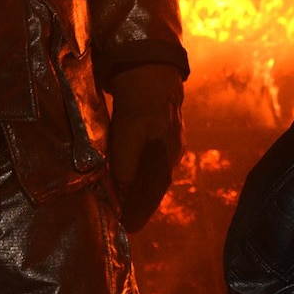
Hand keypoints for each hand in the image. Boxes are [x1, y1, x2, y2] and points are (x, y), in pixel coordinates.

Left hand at [106, 64, 182, 231]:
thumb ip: (127, 155)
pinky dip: (141, 177)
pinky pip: (151, 162)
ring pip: (155, 174)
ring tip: (129, 210)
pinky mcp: (159, 132)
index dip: (141, 209)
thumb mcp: (131, 124)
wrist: (151, 65)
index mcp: (167, 152)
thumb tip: (123, 185)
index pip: (154, 190)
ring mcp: (168, 141)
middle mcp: (171, 151)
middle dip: (143, 206)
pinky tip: (131, 181)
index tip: (129, 228)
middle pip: (157, 185)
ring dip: (142, 193)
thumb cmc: (141, 95)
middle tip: (128, 225)